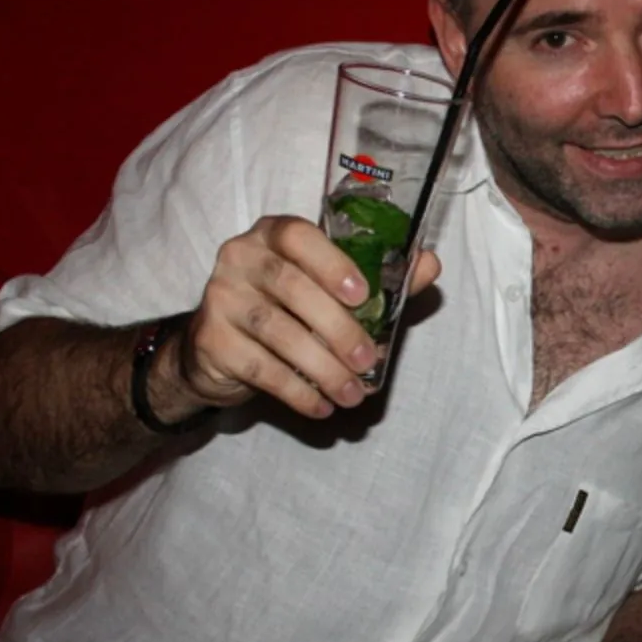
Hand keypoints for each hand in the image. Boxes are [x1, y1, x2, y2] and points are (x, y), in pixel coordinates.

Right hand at [164, 216, 440, 418]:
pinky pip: (260, 367)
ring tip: (352, 394)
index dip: (331, 264)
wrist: (218, 347)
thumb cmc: (288, 308)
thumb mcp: (331, 288)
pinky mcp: (211, 339)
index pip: (298, 235)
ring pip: (277, 332)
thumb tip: (430, 264)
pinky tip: (321, 407)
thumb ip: (379, 277)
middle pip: (291, 288)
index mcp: (274, 234)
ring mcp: (220, 297)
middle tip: (368, 361)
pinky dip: (296, 392)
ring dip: (322, 369)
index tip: (363, 295)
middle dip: (337, 329)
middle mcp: (240, 256)